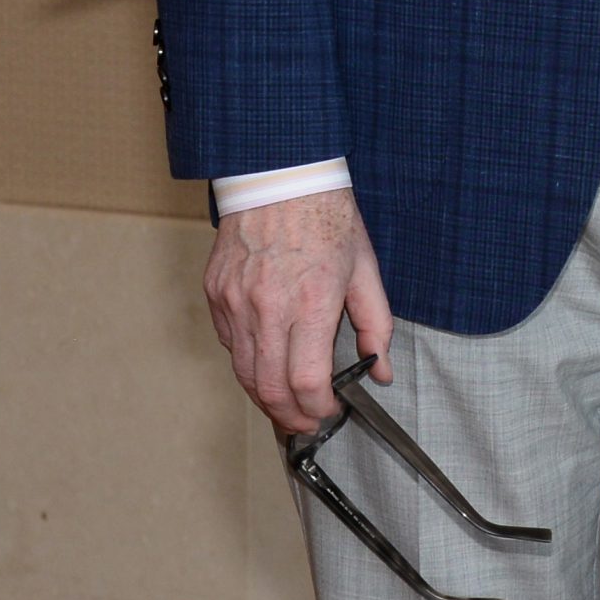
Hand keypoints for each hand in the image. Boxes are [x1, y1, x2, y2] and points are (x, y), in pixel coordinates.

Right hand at [204, 188, 392, 431]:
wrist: (281, 175)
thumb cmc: (327, 216)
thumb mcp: (364, 267)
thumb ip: (376, 324)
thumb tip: (382, 370)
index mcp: (311, 301)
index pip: (307, 382)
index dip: (318, 410)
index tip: (329, 412)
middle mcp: (268, 307)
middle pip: (270, 389)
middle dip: (290, 417)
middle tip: (306, 424)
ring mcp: (236, 302)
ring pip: (243, 373)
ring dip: (265, 398)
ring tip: (286, 405)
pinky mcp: (217, 294)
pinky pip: (229, 344)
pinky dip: (246, 362)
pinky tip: (265, 362)